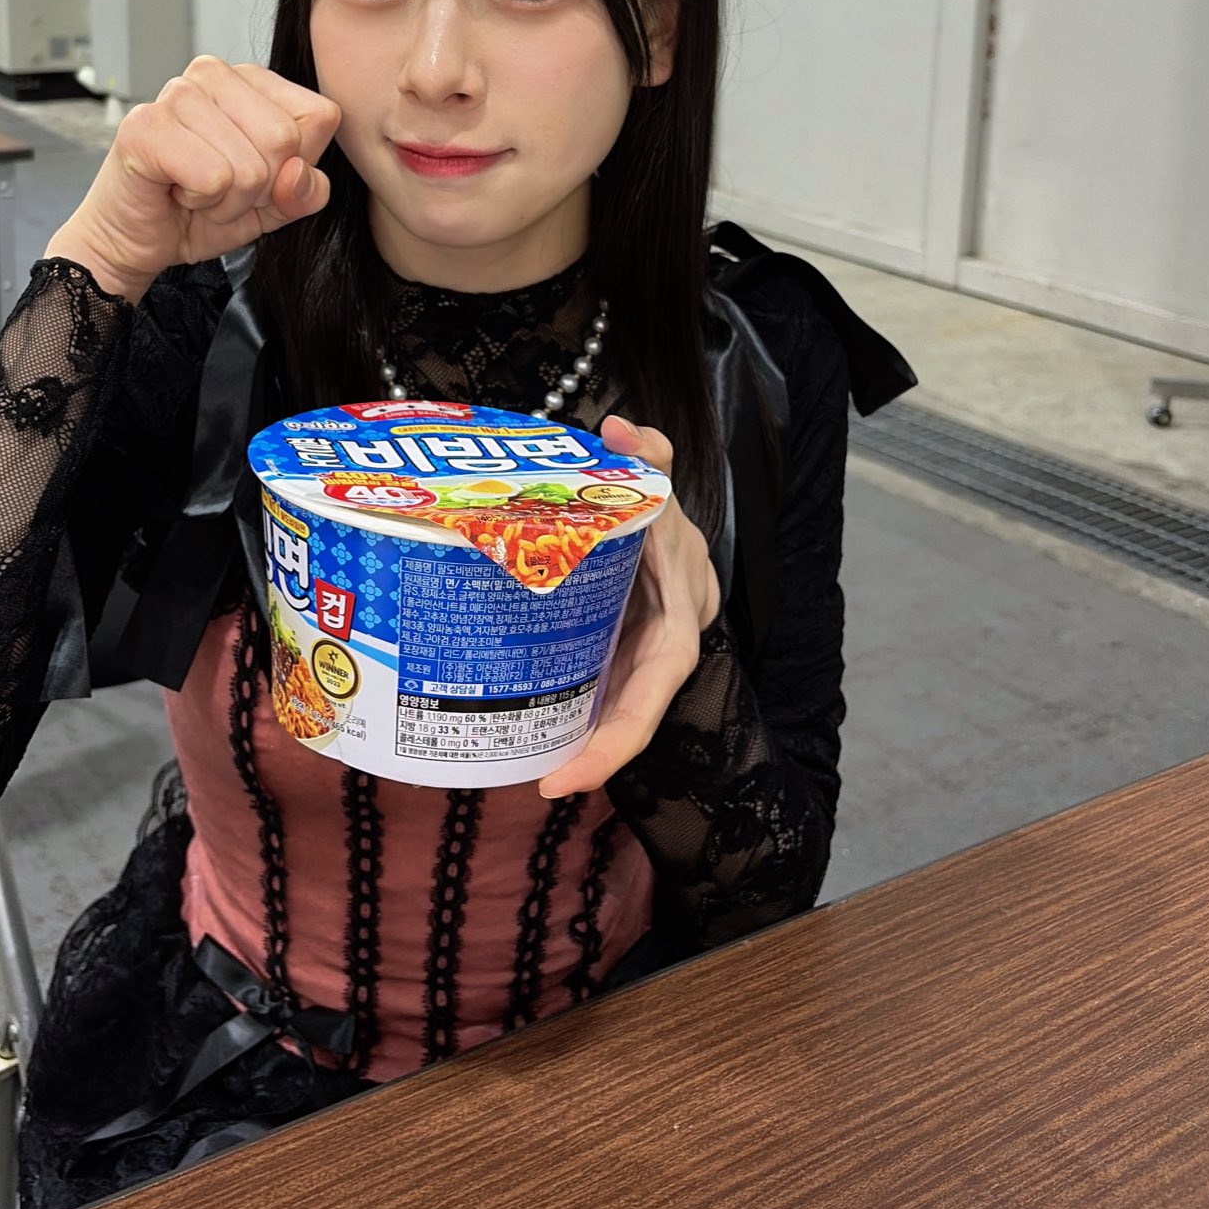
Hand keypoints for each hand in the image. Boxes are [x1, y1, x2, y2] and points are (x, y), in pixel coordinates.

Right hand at [48, 59, 340, 303]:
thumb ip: (306, 190)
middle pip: (285, 139)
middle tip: (220, 188)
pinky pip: (213, 178)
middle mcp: (213, 73)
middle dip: (258, 187)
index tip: (255, 177)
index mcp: (252, 79)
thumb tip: (297, 173)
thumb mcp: (275, 206)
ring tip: (195, 191)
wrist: (135, 240)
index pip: (320, 115)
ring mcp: (176, 93)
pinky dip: (200, 201)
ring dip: (227, 200)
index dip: (295, 165)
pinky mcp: (146, 125)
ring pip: (249, 166)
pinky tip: (175, 190)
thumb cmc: (201, 212)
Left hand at [538, 416, 720, 798]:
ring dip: (583, 746)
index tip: (569, 776)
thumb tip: (621, 427)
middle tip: (544, 782)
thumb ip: (648, 455)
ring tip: (531, 770)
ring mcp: (643, 659)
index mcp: (677, 620)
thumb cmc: (666, 516)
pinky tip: (535, 735)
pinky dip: (576, 718)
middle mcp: (664, 649)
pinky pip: (602, 694)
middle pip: (636, 714)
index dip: (617, 740)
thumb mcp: (661, 485)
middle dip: (597, 755)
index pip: (654, 689)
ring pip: (618, 712)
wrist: (677, 534)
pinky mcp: (621, 658)